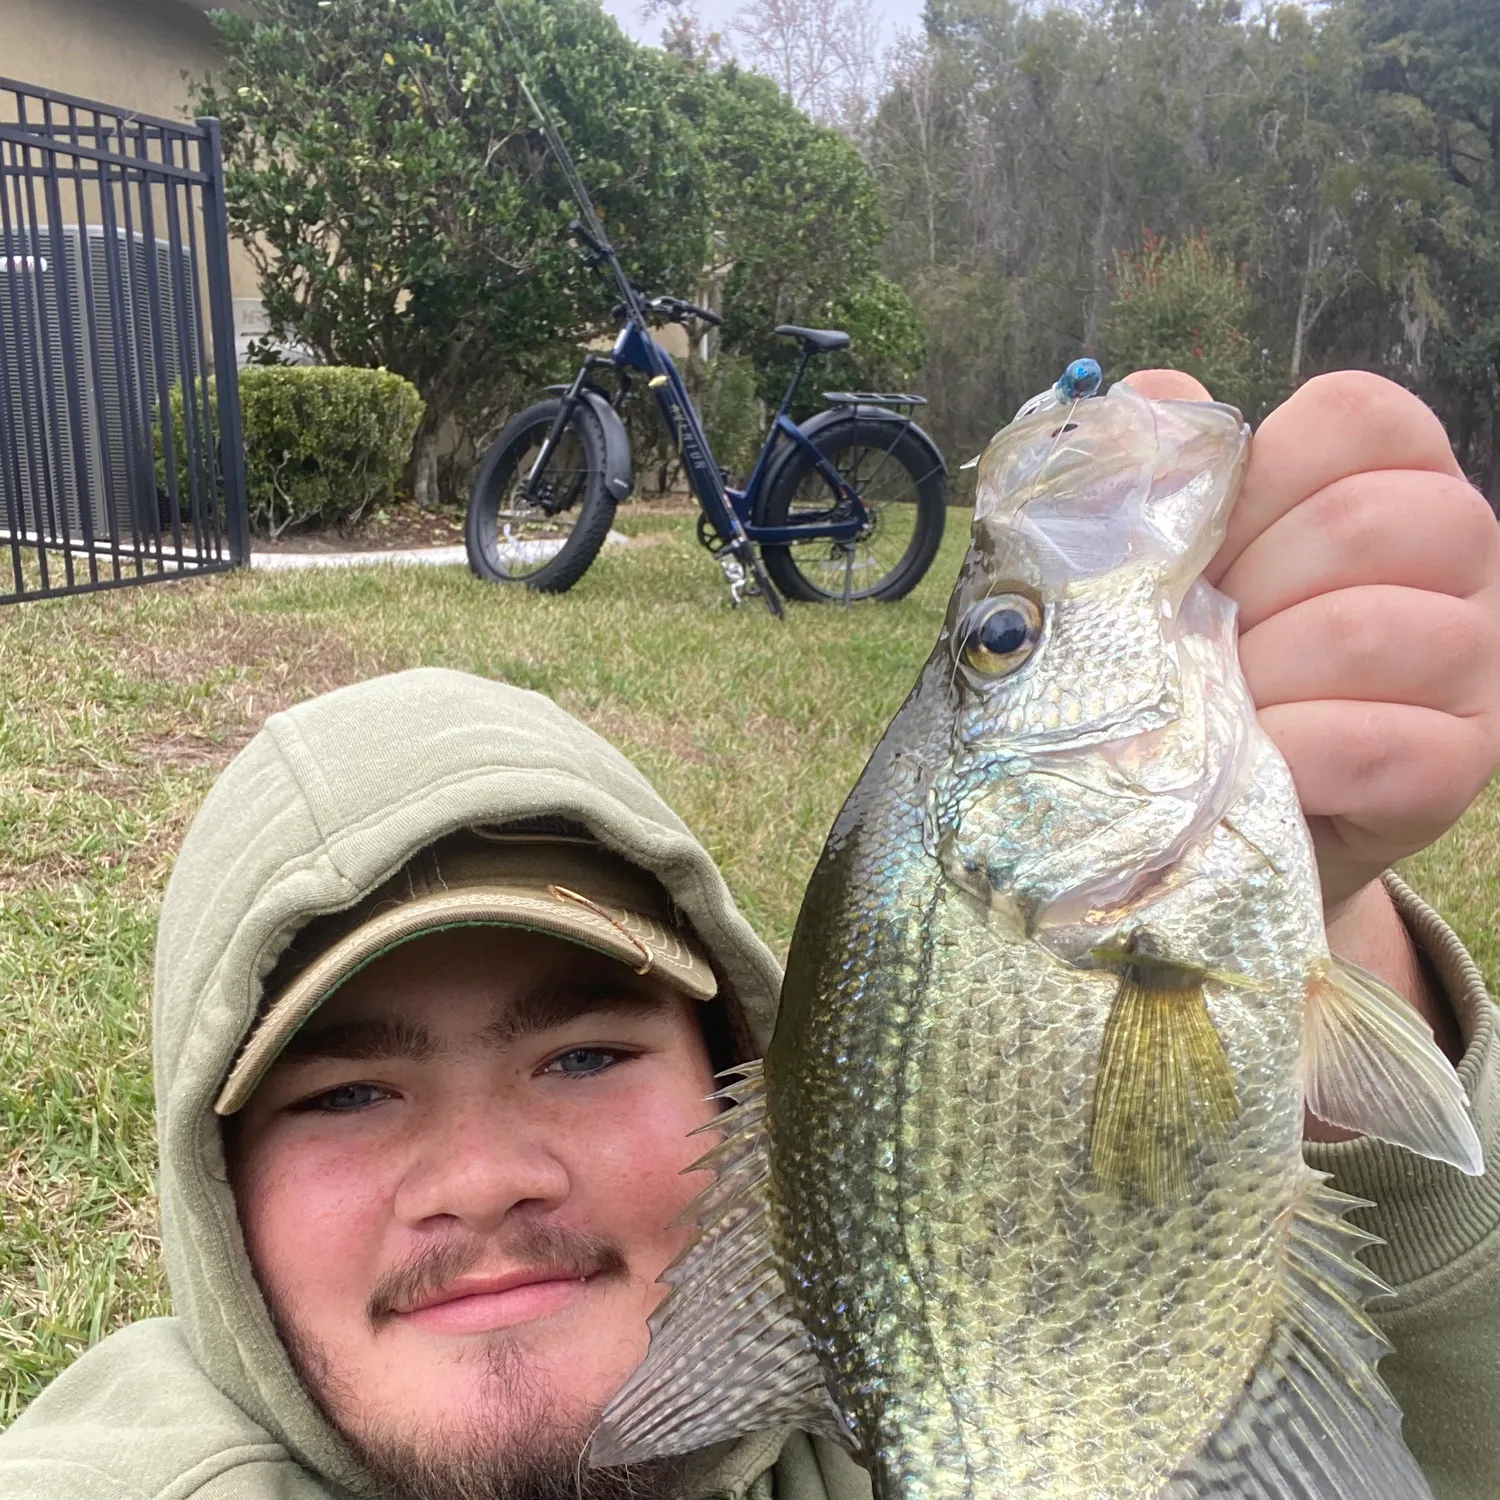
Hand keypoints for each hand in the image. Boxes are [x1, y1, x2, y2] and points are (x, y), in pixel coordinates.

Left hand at [1123, 368, 1499, 917]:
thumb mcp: (1171, 561)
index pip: (1356, 415)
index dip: (1256, 480)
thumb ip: (1165, 476)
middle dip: (1247, 589)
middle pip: (1365, 520)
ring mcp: (1474, 657)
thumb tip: (1155, 398)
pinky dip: (1286, 752)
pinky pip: (1372, 743)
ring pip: (1367, 631)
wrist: (1218, 804)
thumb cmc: (1202, 659)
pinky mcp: (1460, 762)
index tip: (1204, 547)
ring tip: (1220, 705)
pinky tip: (1253, 760)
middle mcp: (1459, 549)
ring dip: (1258, 675)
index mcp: (1391, 474)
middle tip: (1200, 641)